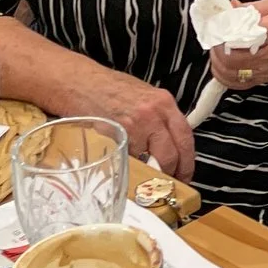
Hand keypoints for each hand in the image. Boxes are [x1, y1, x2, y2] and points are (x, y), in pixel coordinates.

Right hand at [78, 67, 195, 179]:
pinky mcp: (116, 136)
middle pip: (172, 153)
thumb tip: (169, 144)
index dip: (187, 162)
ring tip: (145, 179)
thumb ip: (159, 118)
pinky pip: (129, 160)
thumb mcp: (143, 96)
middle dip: (171, 173)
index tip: (184, 175)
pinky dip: (130, 168)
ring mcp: (136, 125)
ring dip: (150, 174)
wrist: (79, 83)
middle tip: (166, 184)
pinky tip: (125, 168)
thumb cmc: (109, 89)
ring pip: (152, 161)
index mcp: (164, 102)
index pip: (185, 137)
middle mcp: (154, 113)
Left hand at [210, 0, 267, 89]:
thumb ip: (253, 7)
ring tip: (219, 52)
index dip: (222, 34)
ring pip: (235, 77)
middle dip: (217, 52)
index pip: (240, 37)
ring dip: (220, 66)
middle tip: (214, 40)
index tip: (216, 27)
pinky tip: (227, 66)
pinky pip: (244, 84)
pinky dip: (230, 77)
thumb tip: (231, 8)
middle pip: (233, 62)